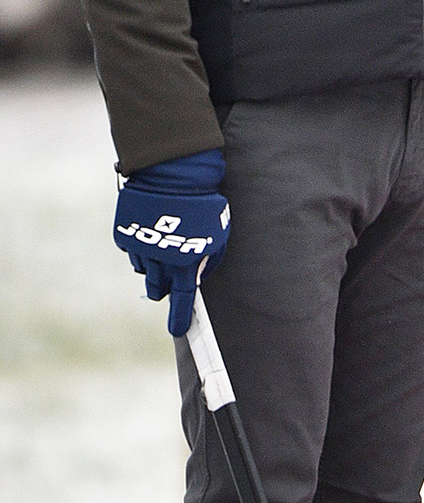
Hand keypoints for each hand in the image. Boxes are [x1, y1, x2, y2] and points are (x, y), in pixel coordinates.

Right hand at [113, 149, 229, 336]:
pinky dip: (140, 245)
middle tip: (170, 273)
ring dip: (153, 265)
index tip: (178, 330)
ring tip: (164, 242)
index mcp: (184, 263)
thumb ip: (211, 259)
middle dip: (163, 287)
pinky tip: (151, 227)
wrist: (175, 172)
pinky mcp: (125, 234)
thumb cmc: (203, 202)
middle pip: (157, 289)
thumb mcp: (219, 232)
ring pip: (144, 270)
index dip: (178, 318)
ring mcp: (139, 248)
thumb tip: (200, 275)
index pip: (181, 300)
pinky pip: (132, 250)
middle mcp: (159, 261)